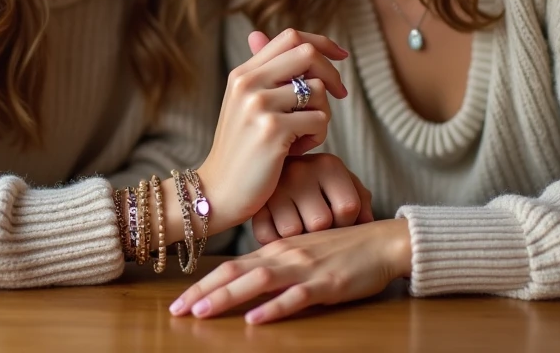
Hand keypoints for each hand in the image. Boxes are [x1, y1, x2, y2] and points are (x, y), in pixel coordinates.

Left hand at [169, 219, 412, 323]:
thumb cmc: (343, 249)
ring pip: (258, 282)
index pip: (230, 266)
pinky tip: (256, 319)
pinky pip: (296, 297)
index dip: (201, 284)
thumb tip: (244, 283)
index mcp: (276, 249)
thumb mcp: (303, 253)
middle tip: (175, 310)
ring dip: (227, 297)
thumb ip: (275, 265)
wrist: (383, 241)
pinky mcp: (327, 284)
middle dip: (203, 292)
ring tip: (202, 313)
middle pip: (235, 273)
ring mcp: (305, 268)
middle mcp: (285, 255)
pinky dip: (273, 308)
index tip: (177, 301)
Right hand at [198, 28, 348, 233]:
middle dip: (332, 74)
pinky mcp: (273, 131)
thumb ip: (260, 72)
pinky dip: (317, 137)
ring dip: (323, 114)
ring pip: (318, 91)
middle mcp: (248, 83)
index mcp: (242, 74)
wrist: (218, 191)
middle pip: (307, 53)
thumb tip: (258, 33)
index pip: (290, 37)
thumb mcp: (243, 103)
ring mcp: (259, 106)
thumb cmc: (240, 150)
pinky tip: (299, 150)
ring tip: (304, 135)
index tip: (341, 56)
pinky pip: (319, 121)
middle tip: (339, 95)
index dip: (322, 42)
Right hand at [252, 154, 373, 244]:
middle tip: (317, 225)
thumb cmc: (322, 187)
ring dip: (298, 238)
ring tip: (299, 225)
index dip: (347, 223)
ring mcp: (273, 186)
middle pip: (320, 223)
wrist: (276, 172)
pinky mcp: (254, 204)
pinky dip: (274, 240)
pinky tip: (280, 228)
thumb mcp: (346, 186)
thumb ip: (362, 203)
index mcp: (328, 164)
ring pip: (292, 233)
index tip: (339, 220)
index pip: (347, 209)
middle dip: (322, 233)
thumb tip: (366, 224)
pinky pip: (266, 236)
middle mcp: (299, 169)